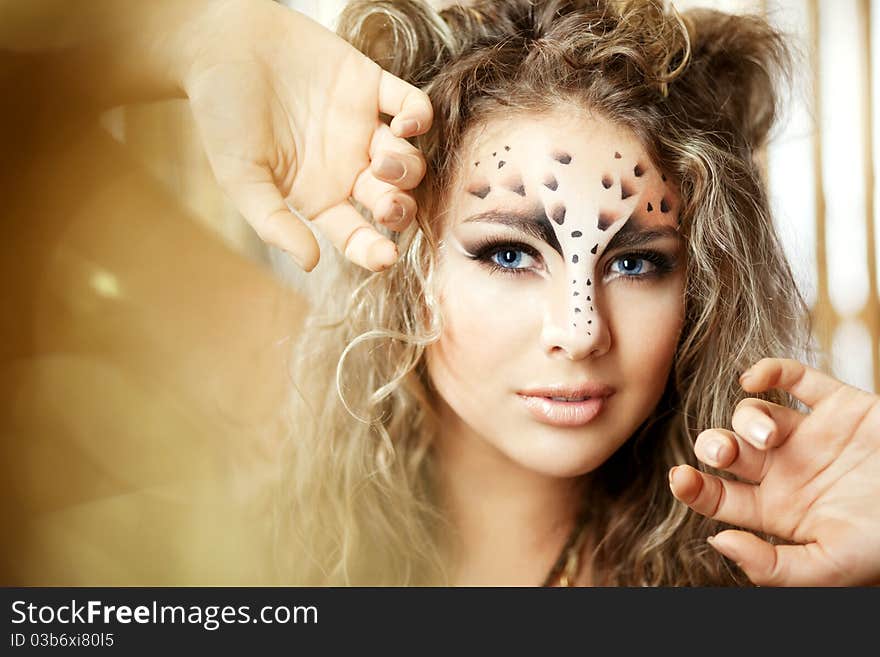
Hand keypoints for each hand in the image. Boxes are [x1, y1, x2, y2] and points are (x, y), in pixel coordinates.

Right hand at [182, 0, 431, 270]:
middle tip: (386, 204)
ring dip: (407, 169)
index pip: (356, 234)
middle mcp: (348, 167)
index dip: (374, 250)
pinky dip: (419, 118)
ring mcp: (363, 127)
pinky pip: (413, 106)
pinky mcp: (370, 86)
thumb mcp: (240, 178)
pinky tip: (406, 125)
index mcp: (320, 196)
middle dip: (400, 210)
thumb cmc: (222, 115)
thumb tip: (310, 263)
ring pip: (409, 161)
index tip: (386, 258)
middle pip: (393, 201)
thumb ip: (274, 222)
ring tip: (382, 160)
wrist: (219, 45)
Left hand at [669, 357, 879, 585]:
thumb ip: (773, 567)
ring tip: (771, 436)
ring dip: (747, 418)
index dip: (692, 487)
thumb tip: (720, 542)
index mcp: (776, 510)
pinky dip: (768, 370)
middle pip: (725, 450)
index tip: (680, 478)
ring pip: (751, 413)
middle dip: (713, 446)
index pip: (717, 496)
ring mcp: (809, 435)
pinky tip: (752, 378)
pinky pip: (791, 376)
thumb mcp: (831, 567)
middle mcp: (785, 470)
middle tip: (725, 453)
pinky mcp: (838, 405)